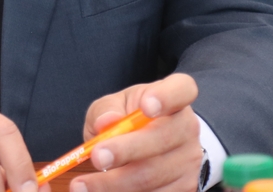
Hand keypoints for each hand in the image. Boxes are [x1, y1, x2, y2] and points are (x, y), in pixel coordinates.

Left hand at [70, 73, 202, 191]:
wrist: (155, 143)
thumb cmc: (132, 118)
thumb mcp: (117, 104)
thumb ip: (107, 109)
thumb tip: (106, 122)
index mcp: (175, 95)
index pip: (181, 90)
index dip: (166, 97)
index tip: (146, 107)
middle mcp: (188, 127)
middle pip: (162, 138)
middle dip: (126, 150)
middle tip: (96, 157)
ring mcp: (189, 160)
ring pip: (153, 175)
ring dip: (114, 183)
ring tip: (83, 185)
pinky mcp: (185, 188)